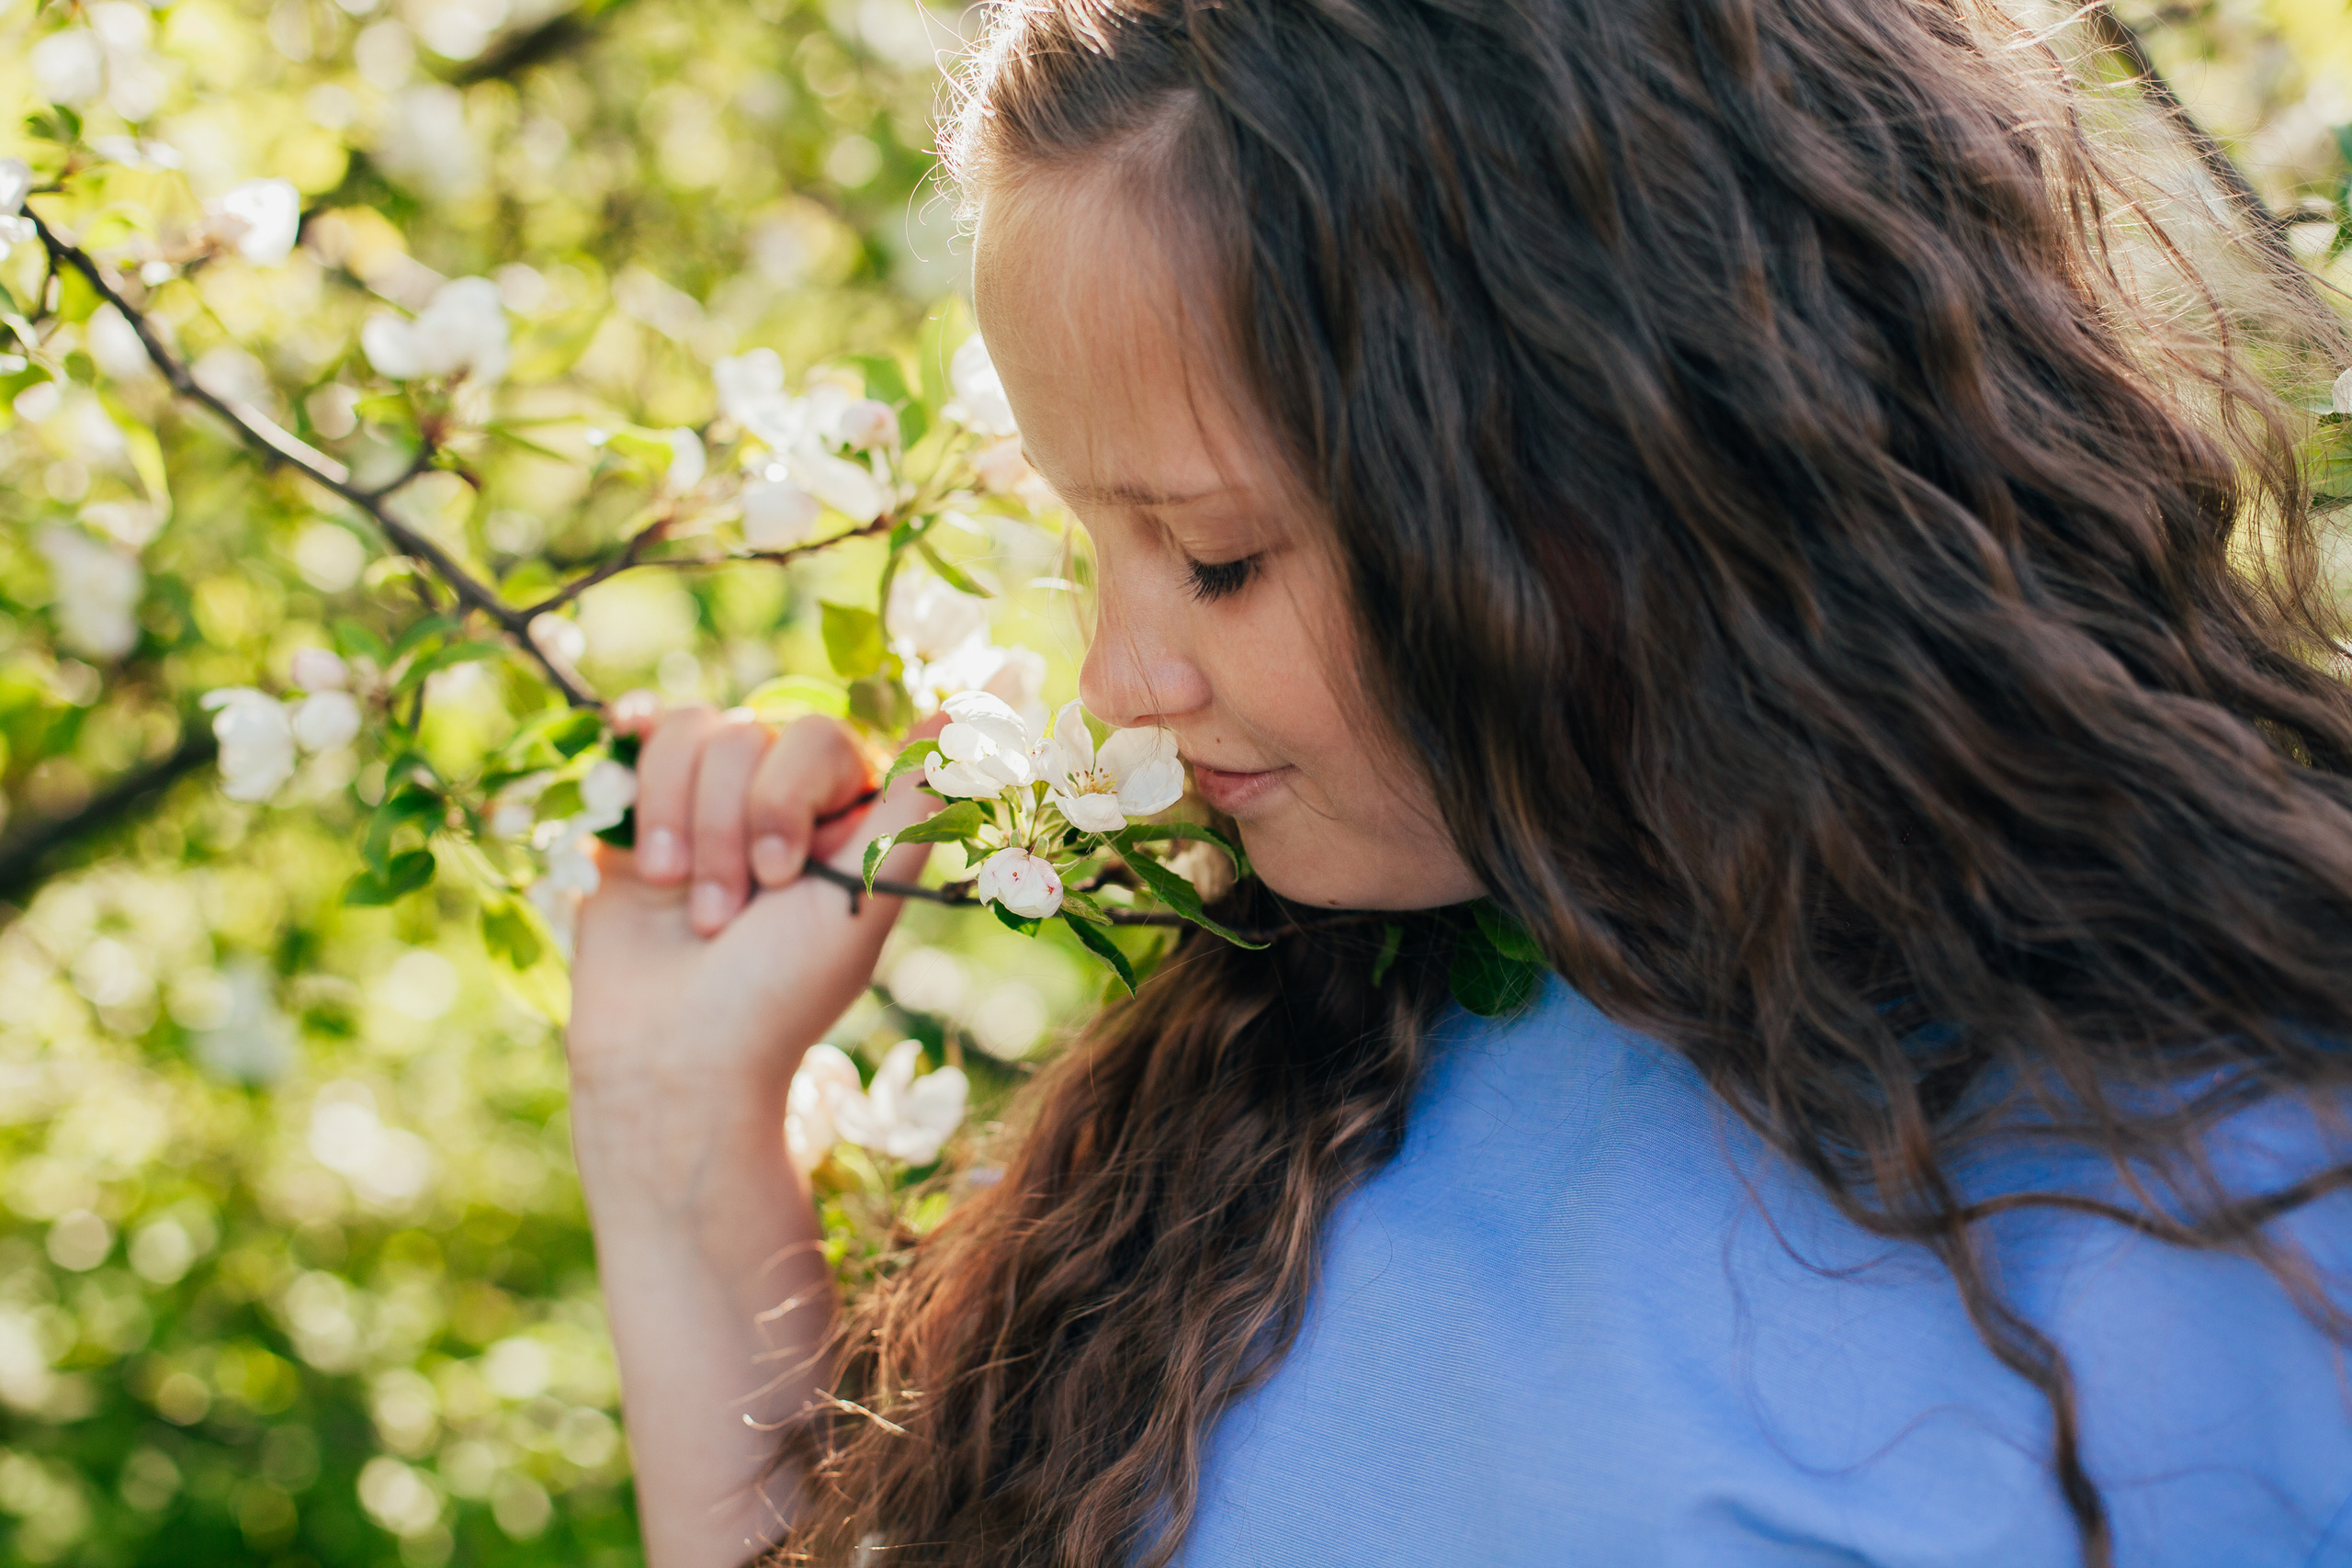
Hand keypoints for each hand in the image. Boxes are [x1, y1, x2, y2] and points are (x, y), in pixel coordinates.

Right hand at [565, 700, 938, 1116]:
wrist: (671, 1056)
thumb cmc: (779, 992)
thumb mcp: (861, 900)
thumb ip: (914, 805)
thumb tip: (965, 712)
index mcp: (846, 817)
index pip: (821, 740)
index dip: (790, 798)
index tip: (779, 877)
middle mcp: (779, 798)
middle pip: (750, 736)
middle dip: (732, 830)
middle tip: (728, 915)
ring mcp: (706, 803)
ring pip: (691, 736)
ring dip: (682, 827)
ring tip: (683, 903)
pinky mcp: (641, 813)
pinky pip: (641, 742)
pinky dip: (638, 769)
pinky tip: (628, 757)